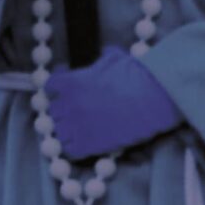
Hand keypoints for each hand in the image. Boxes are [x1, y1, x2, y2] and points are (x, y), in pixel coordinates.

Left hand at [46, 46, 182, 159]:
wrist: (154, 99)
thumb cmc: (138, 77)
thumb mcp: (114, 60)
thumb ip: (100, 60)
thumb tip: (102, 54)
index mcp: (71, 82)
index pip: (50, 87)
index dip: (59, 90)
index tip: (68, 93)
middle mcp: (70, 104)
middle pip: (54, 112)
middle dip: (65, 112)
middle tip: (78, 114)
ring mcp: (79, 126)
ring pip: (59, 133)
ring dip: (68, 132)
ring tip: (81, 131)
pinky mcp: (91, 145)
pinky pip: (71, 150)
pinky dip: (75, 149)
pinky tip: (85, 145)